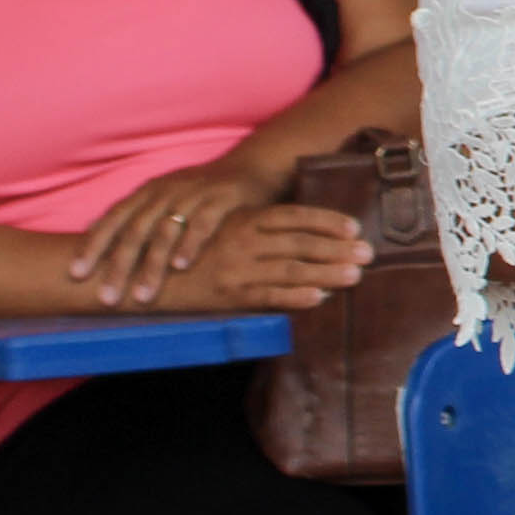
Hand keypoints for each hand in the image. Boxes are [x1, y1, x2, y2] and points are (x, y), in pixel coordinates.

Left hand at [65, 154, 294, 309]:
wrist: (252, 167)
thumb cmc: (202, 192)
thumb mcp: (165, 197)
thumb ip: (135, 216)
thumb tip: (93, 236)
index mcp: (147, 192)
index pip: (112, 219)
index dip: (92, 246)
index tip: (75, 275)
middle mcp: (166, 191)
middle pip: (135, 231)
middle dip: (118, 266)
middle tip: (107, 298)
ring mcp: (194, 194)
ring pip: (166, 231)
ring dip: (152, 266)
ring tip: (143, 296)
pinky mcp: (223, 198)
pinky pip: (204, 223)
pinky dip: (190, 244)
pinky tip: (181, 267)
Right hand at [145, 206, 370, 315]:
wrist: (144, 275)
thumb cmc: (189, 250)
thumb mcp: (222, 228)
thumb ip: (256, 226)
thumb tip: (298, 233)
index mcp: (243, 219)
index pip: (293, 216)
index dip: (326, 220)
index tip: (355, 227)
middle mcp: (243, 240)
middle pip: (300, 242)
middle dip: (337, 247)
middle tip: (370, 253)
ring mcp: (236, 268)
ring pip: (291, 268)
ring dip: (327, 272)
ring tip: (356, 275)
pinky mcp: (227, 295)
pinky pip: (268, 296)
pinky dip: (295, 296)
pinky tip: (320, 298)